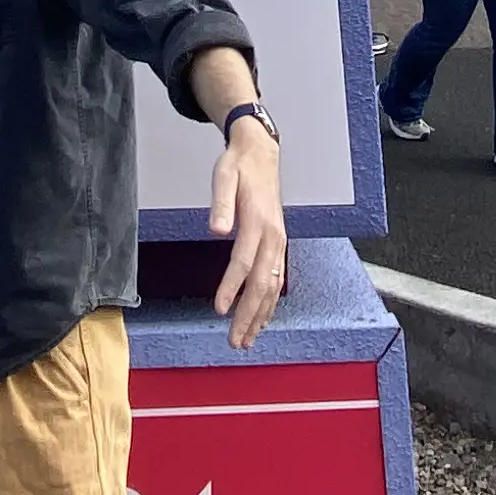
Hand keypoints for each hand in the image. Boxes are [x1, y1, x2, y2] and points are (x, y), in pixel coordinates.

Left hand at [207, 114, 287, 349]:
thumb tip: (216, 230)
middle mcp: (274, 237)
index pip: (244, 262)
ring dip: (261, 316)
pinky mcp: (278, 245)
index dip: (231, 288)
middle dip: (249, 315)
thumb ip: (220, 203)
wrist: (261, 153)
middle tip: (235, 341)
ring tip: (247, 339)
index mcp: (259, 222)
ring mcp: (279, 242)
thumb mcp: (223, 176)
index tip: (218, 309)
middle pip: (262, 284)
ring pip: (273, 287)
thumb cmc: (239, 166)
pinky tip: (263, 319)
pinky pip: (277, 280)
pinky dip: (270, 303)